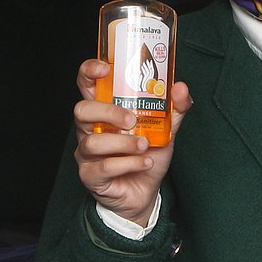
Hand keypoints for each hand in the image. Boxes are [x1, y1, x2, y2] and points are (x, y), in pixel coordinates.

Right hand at [72, 59, 190, 226]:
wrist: (145, 192)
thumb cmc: (147, 153)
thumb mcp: (165, 128)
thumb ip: (174, 107)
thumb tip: (180, 87)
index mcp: (103, 109)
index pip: (86, 83)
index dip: (89, 71)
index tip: (105, 68)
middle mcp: (89, 128)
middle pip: (82, 109)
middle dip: (108, 112)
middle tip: (132, 119)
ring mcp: (86, 153)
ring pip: (92, 142)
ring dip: (123, 143)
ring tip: (144, 145)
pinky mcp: (90, 176)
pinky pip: (104, 167)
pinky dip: (129, 163)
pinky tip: (145, 162)